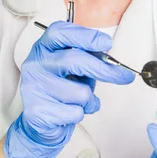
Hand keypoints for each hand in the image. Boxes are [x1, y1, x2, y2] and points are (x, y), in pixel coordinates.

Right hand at [4, 21, 135, 157]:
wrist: (36, 124)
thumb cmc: (58, 91)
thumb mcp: (70, 69)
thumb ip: (85, 59)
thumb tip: (111, 60)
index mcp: (43, 49)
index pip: (60, 32)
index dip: (85, 36)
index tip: (106, 43)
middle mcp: (35, 65)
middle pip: (74, 60)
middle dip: (104, 69)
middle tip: (123, 76)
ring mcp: (33, 88)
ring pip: (80, 92)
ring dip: (89, 101)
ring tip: (81, 103)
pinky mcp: (37, 112)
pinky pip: (75, 113)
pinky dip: (79, 115)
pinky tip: (68, 114)